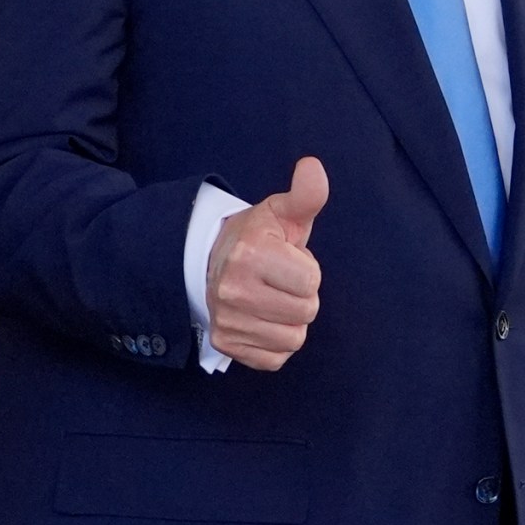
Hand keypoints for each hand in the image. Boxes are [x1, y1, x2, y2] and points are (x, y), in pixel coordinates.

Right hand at [204, 157, 326, 370]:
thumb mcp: (282, 212)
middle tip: (280, 280)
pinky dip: (275, 343)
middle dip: (301, 296)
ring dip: (291, 320)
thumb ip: (306, 194)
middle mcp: (233, 290)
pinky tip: (263, 319)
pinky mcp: (226, 344)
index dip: (307, 269)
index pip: (311, 281)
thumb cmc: (258, 237)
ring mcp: (226, 320)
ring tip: (271, 297)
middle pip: (306, 312)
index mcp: (250, 254)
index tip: (287, 259)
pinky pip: (276, 359)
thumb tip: (313, 166)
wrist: (211, 261)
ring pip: (293, 338)